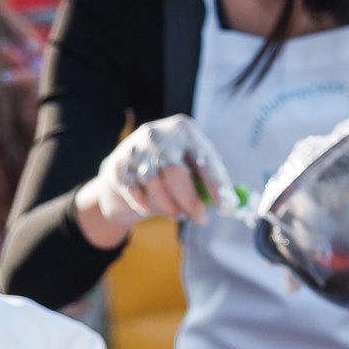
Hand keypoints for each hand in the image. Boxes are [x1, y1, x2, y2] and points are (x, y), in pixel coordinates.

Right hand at [85, 115, 233, 228]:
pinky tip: (153, 207)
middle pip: (176, 171)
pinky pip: (135, 193)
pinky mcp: (118, 165)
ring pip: (154, 185)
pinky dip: (147, 206)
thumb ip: (210, 182)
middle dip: (190, 200)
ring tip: (177, 212)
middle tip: (199, 219)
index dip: (216, 184)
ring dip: (169, 206)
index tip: (225, 205)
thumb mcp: (193, 167)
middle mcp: (158, 134)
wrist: (127, 173)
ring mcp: (135, 148)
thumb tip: (230, 203)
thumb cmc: (170, 172)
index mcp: (184, 130)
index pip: (204, 158)